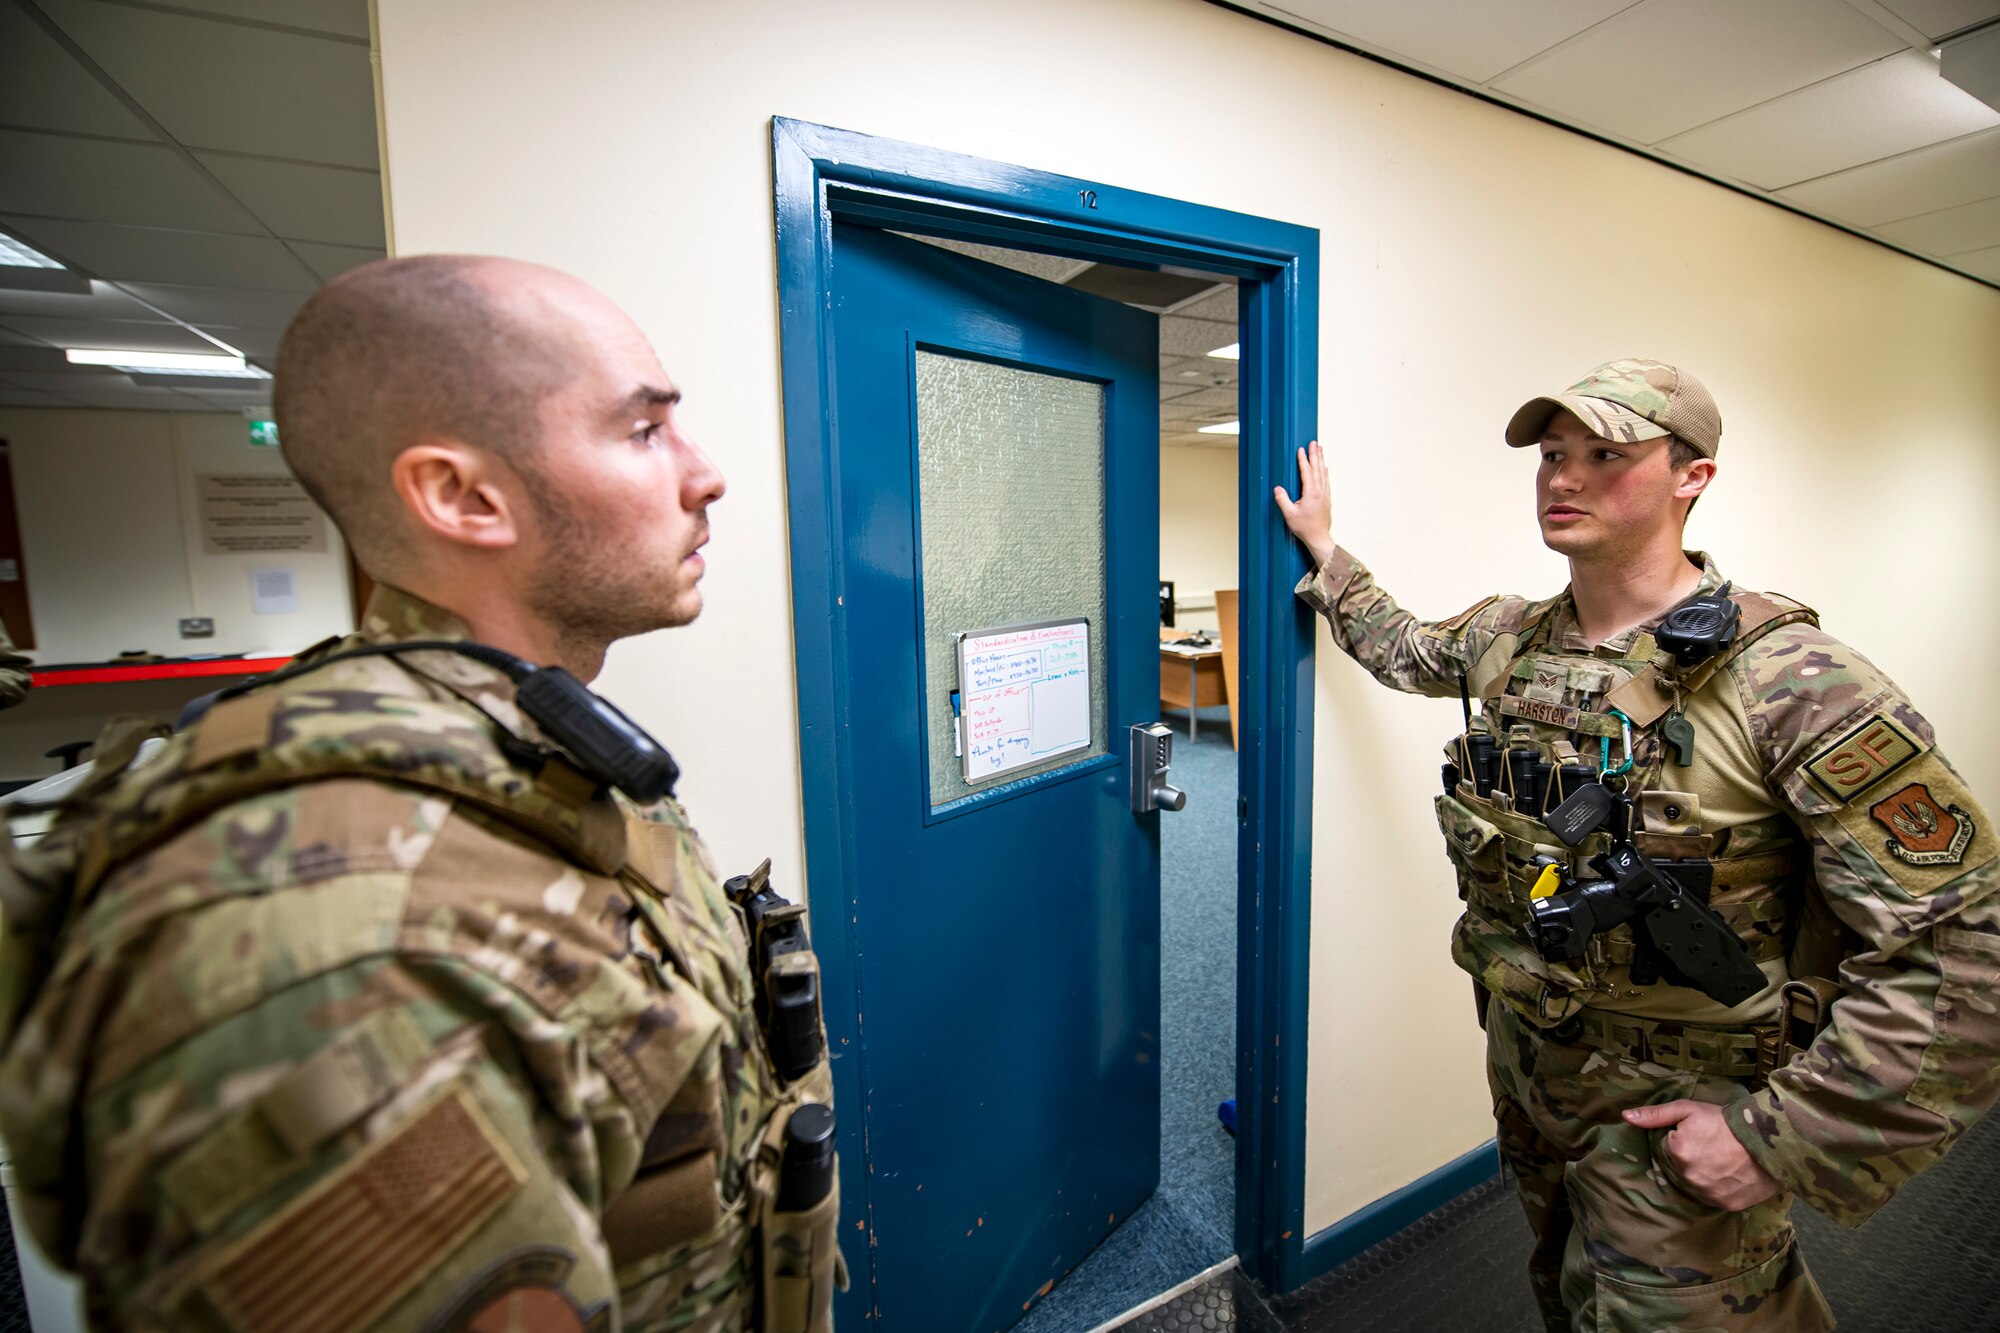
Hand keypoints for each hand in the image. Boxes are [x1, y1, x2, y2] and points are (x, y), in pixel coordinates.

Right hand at [1272, 440, 1335, 569]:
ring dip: (1321, 460)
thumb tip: (1278, 488)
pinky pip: (1326, 481)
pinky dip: (1325, 472)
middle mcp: (1320, 492)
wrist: (1319, 538)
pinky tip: (1325, 468)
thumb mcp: (1289, 515)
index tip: (1301, 449)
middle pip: (1317, 469)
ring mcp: (1325, 495)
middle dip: (1315, 454)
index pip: (1306, 472)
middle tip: (1314, 442)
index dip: (1303, 460)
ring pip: (1323, 473)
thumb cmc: (1305, 528)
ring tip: (1320, 449)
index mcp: (1311, 493)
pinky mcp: (1327, 499)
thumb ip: (1283, 500)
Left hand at [1623, 1100, 1780, 1210]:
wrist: (1768, 1141)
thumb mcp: (1689, 1109)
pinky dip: (1719, 1188)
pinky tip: (1731, 1175)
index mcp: (1676, 1151)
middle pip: (1682, 1167)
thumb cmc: (1726, 1122)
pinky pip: (1714, 1196)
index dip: (1685, 1139)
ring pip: (1696, 1182)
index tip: (1702, 1134)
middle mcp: (1688, 1175)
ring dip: (1705, 1173)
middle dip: (1693, 1157)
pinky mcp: (1724, 1204)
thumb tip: (1626, 1116)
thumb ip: (1656, 1114)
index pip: (1670, 1148)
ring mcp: (1707, 1193)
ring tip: (1724, 1160)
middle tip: (1714, 1146)